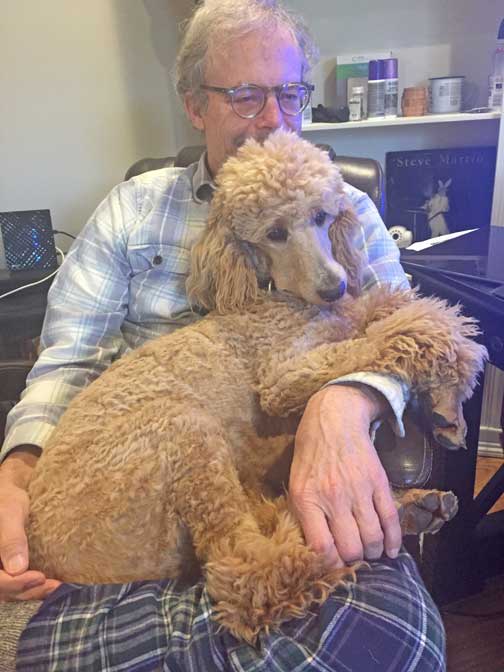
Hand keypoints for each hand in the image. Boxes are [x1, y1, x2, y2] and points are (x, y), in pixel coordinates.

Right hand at [0, 448, 60, 600]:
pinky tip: (52, 584)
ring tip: (56, 586)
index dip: (14, 583)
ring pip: (10, 591)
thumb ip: (11, 539)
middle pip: (3, 590)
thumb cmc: (8, 498)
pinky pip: (17, 585)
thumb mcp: (10, 512)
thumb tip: (18, 568)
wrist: (12, 494)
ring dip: (32, 592)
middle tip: (53, 584)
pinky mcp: (8, 569)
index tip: (39, 577)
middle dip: (27, 591)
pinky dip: (33, 587)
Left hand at [289, 385, 400, 567]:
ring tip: (370, 552)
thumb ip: (304, 514)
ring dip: (373, 553)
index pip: (322, 548)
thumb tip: (317, 549)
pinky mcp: (378, 482)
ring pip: (372, 538)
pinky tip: (391, 550)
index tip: (334, 566)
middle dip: (354, 561)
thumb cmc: (310, 452)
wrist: (334, 418)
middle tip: (354, 558)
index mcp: (306, 499)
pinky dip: (393, 540)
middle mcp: (333, 497)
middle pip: (351, 548)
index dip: (331, 565)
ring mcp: (358, 490)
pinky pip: (391, 519)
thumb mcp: (296, 482)